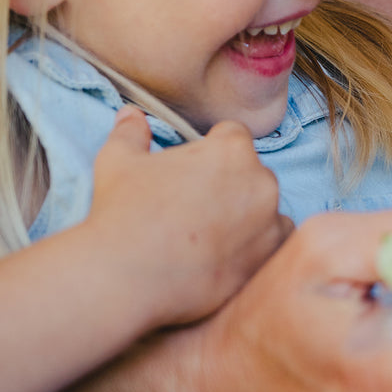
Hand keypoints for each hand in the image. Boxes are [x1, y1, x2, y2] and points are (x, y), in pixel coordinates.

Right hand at [87, 107, 290, 328]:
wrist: (122, 278)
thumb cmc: (121, 214)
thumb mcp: (117, 162)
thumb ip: (131, 132)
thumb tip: (130, 112)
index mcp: (232, 149)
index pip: (232, 137)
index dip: (210, 153)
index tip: (190, 174)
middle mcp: (260, 179)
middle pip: (251, 172)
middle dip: (229, 184)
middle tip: (194, 209)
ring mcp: (269, 220)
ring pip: (265, 207)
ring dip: (247, 216)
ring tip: (207, 236)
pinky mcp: (268, 257)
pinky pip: (274, 243)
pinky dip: (256, 247)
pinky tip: (224, 256)